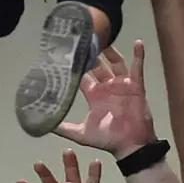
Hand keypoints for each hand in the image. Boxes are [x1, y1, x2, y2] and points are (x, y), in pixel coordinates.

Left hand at [55, 41, 154, 158]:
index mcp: (94, 95)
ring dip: (111, 51)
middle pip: (98, 65)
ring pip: (115, 62)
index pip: (83, 75)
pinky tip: (137, 42)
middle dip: (92, 53)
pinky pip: (137, 68)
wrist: (130, 146)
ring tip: (104, 37)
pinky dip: (139, 55)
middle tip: (84, 37)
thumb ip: (64, 128)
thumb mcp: (81, 133)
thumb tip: (44, 124)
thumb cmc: (107, 140)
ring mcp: (122, 85)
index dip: (76, 64)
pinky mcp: (136, 86)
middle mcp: (107, 87)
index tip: (68, 51)